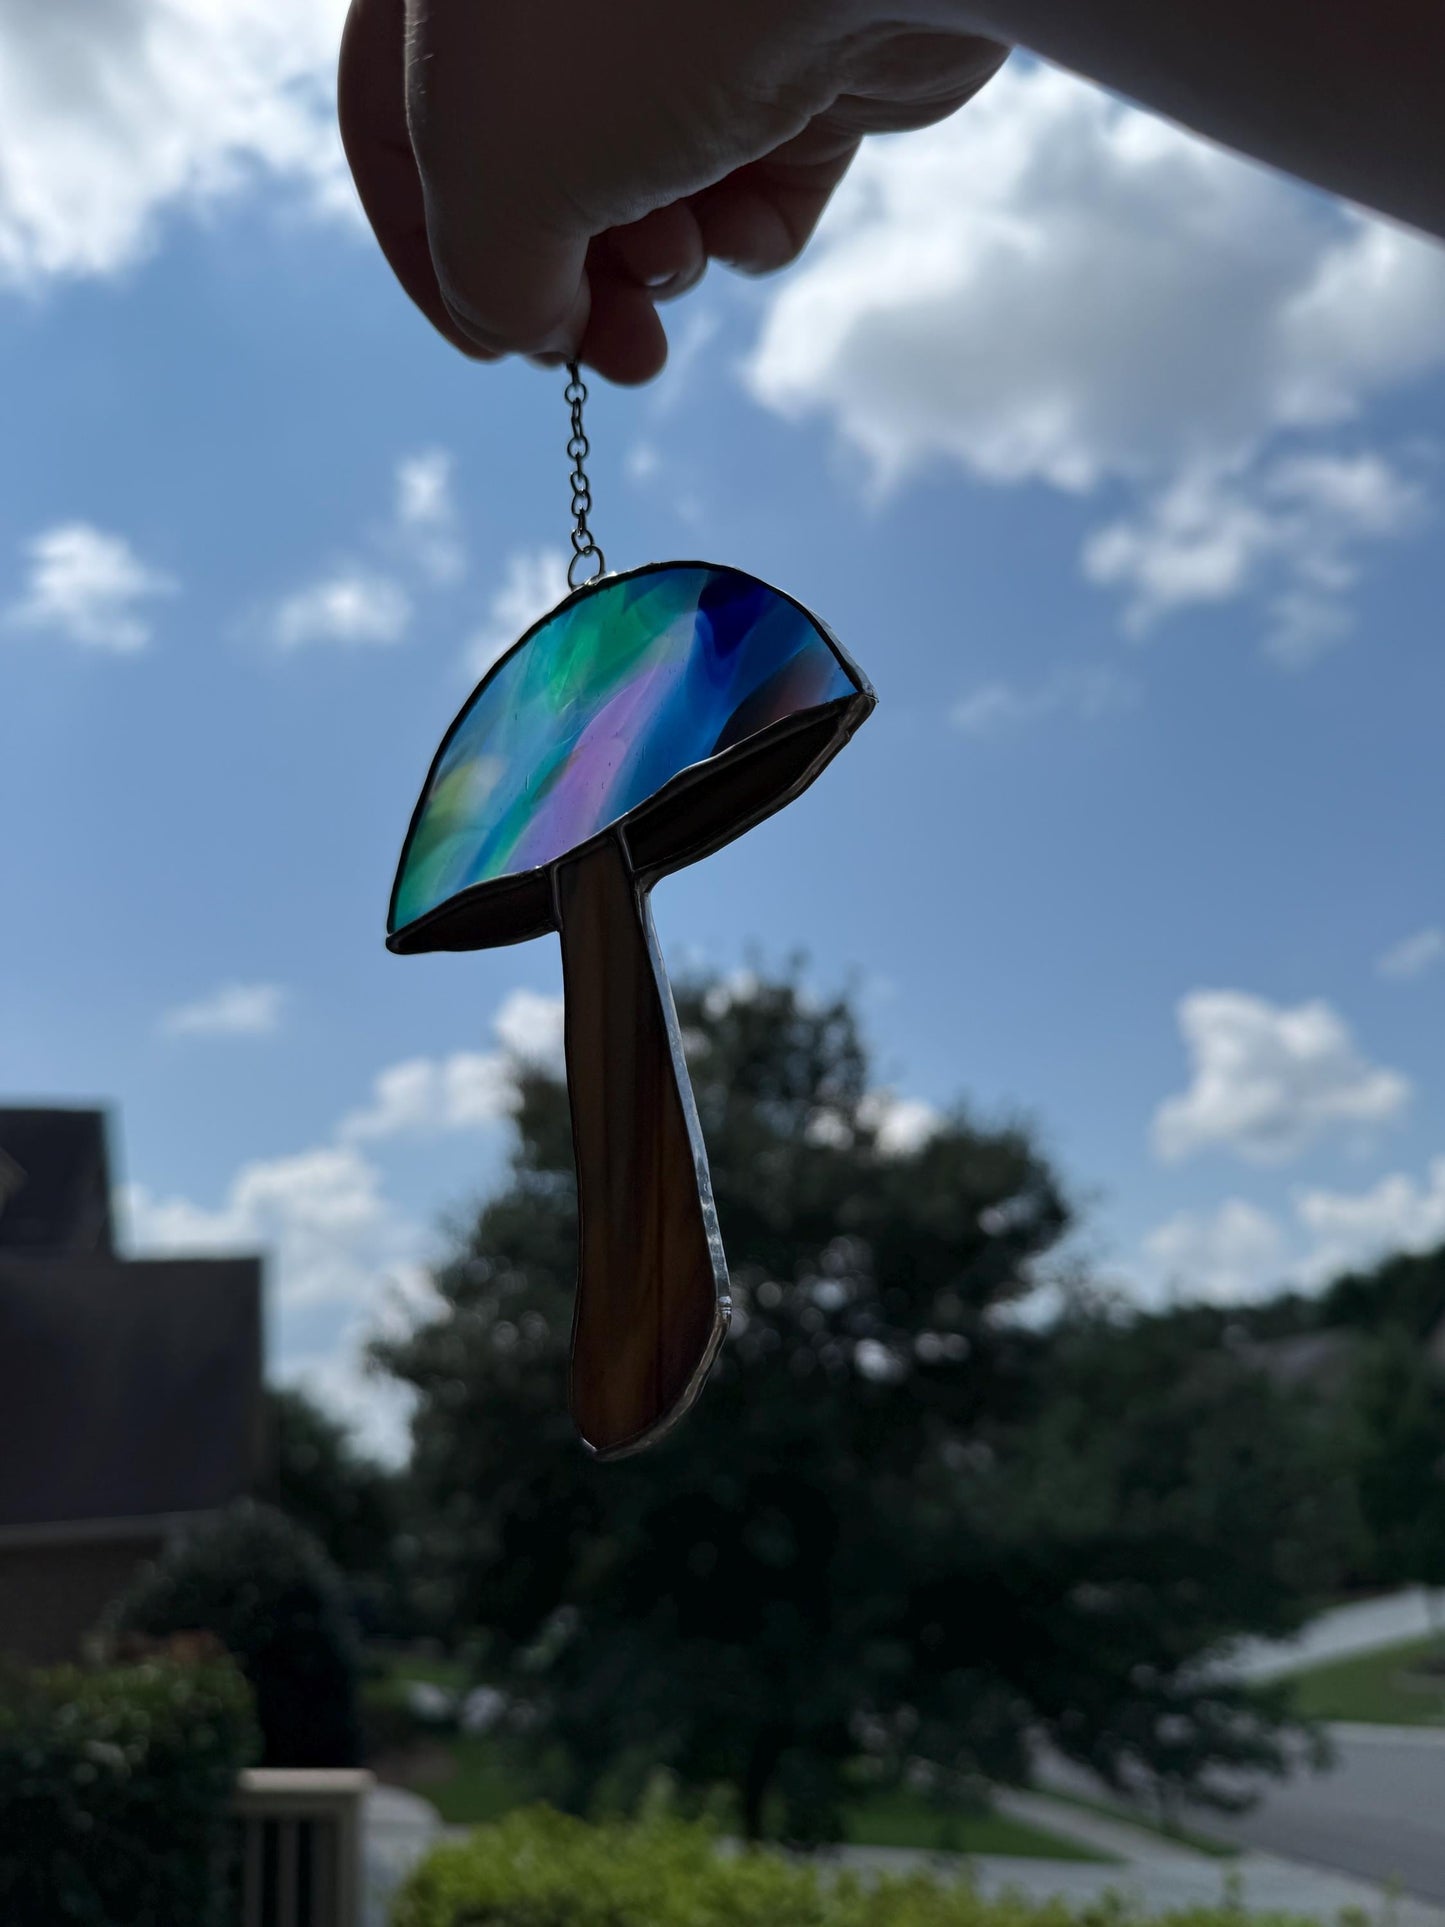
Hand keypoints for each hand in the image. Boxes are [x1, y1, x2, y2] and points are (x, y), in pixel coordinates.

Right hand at [338, 0, 1007, 381]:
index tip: (493, 348)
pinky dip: (744, 232)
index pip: (395, 127)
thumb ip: (481, 280)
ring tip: (677, 262)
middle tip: (604, 358)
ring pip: (646, 191)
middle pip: (534, 176)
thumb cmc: (627, 33)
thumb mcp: (494, 179)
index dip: (432, 258)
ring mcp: (688, 23)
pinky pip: (754, 183)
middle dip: (569, 288)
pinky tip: (748, 221)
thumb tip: (535, 329)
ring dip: (656, 263)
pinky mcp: (802, 61)